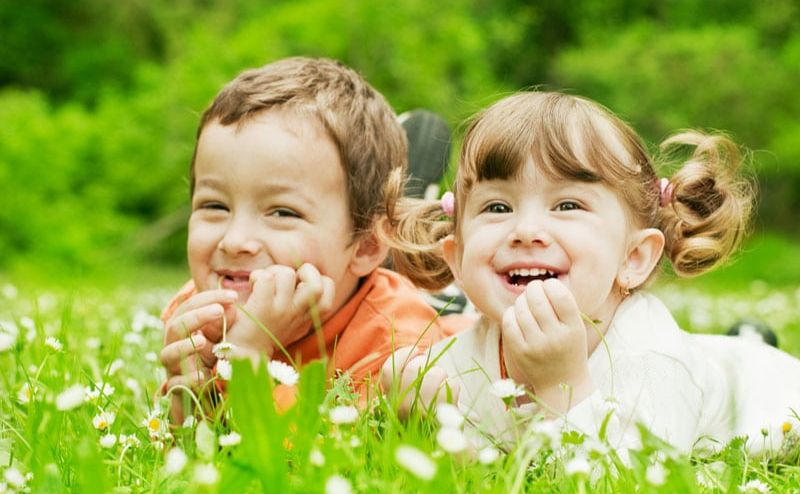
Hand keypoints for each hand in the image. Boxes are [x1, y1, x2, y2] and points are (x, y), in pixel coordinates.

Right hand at [159, 289, 237, 421]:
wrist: (202, 394)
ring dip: (185, 347)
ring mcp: (172, 368)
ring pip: (167, 354)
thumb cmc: (211, 359)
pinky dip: (189, 380)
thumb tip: (231, 307)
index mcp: (182, 329)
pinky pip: (176, 384)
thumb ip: (223, 323)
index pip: (190, 306)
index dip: (210, 298)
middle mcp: (173, 345)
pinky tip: (203, 376)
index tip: (233, 296)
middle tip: (219, 310)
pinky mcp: (176, 388)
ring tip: (203, 342)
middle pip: (176, 325)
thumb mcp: (219, 340)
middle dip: (197, 316)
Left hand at [226, 263, 334, 363]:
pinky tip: (252, 285)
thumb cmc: (263, 335)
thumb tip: (299, 278)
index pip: (328, 290)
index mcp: (306, 317)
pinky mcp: (263, 308)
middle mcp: (297, 314)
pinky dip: (258, 276)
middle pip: (317, 284)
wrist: (242, 354)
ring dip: (275, 271)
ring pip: (288, 274)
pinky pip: (266, 278)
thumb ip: (299, 305)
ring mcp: (281, 310)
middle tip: (287, 279)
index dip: (319, 279)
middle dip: (305, 270)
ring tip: (264, 281)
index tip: (301, 283)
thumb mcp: (290, 325)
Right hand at [380, 347, 459, 418]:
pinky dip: (453, 385)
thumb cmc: (426, 405)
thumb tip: (416, 351)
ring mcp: (421, 413)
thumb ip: (406, 372)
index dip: (404, 355)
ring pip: (433, 374)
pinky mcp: (442, 417)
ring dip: (441, 374)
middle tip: (433, 372)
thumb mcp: (410, 391)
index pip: (389, 369)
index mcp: (391, 398)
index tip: (417, 353)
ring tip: (442, 383)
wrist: (444, 437)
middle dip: (427, 364)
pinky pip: (451, 386)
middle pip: (413, 368)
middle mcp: (401, 407)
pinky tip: (450, 395)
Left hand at [501, 279, 593, 412]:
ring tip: (526, 303)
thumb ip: (563, 306)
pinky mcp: (520, 352)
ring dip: (522, 300)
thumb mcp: (576, 328)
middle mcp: (555, 338)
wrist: (562, 386)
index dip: (551, 285)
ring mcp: (536, 346)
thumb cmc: (568, 349)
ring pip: (520, 308)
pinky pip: (509, 322)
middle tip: (534, 290)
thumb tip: (539, 283)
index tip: (549, 287)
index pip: (560, 295)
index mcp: (574, 329)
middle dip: (533, 288)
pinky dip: (511, 313)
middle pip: (537, 298)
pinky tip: (517, 315)